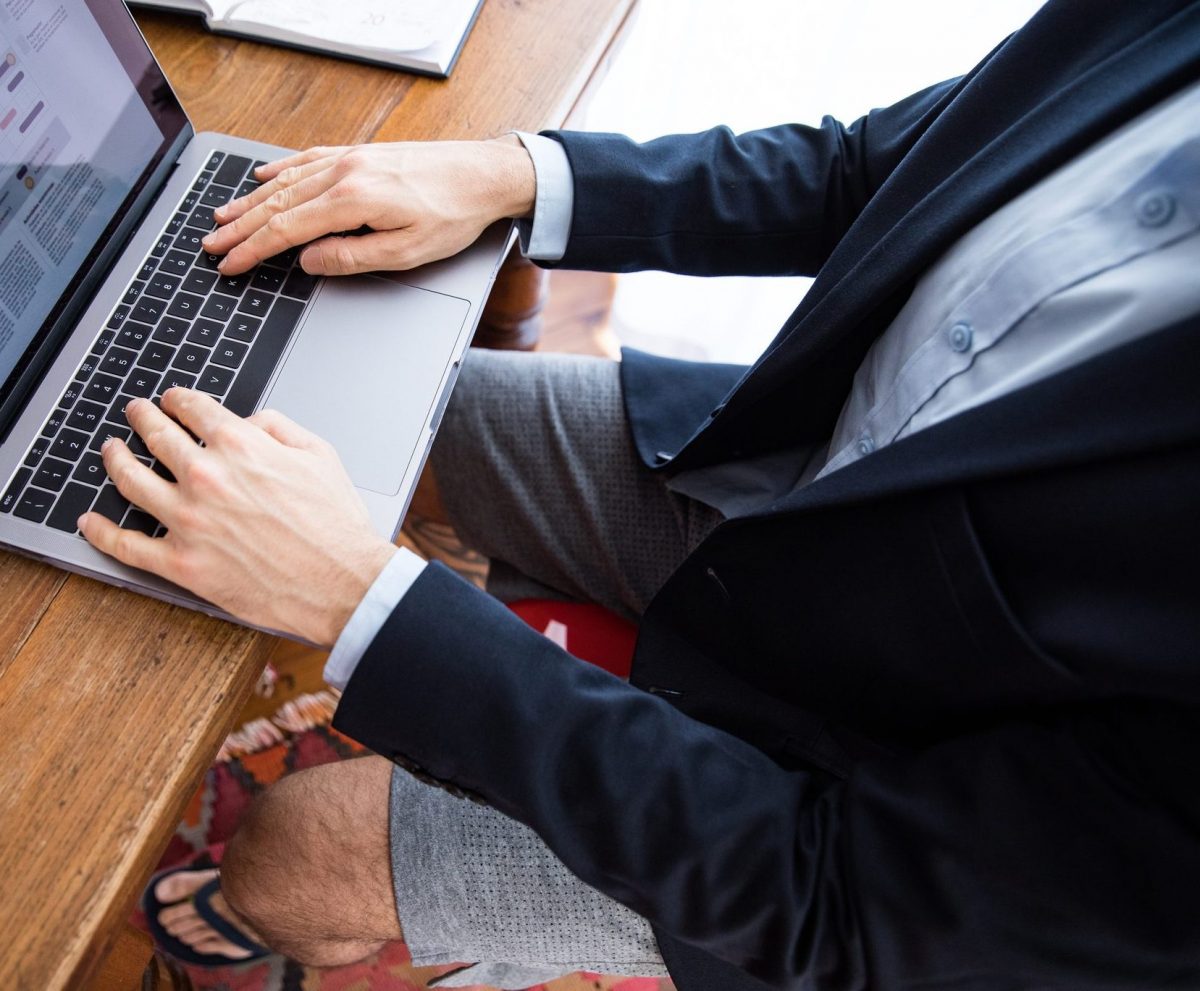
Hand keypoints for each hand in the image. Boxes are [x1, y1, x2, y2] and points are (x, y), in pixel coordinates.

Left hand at [78, 390, 396, 647]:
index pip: (193, 409)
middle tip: (135, 413)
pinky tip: (90, 521)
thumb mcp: (321, 455)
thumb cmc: (336, 525)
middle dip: (142, 418)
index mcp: (241, 447)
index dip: (178, 399)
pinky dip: (102, 532)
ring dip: (114, 460)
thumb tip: (249, 421)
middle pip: (157, 437)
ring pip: (131, 482)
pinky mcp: (182, 564)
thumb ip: (279, 427)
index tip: (171, 400)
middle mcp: (207, 477)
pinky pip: (127, 545)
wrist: (343, 582)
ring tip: (110, 451)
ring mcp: (188, 521)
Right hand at [203, 136, 535, 275]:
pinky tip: (264, 177)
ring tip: (224, 217)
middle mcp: (344, 173)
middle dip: (240, 227)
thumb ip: (352, 258)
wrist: (484, 175)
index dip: (253, 250)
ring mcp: (350, 159)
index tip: (230, 264)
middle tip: (212, 245)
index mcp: (352, 200)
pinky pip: (308, 159)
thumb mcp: (405, 252)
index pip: (286, 230)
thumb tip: (310, 260)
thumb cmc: (453, 215)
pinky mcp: (360, 153)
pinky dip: (281, 170)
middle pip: (277, 204)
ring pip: (287, 181)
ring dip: (252, 201)